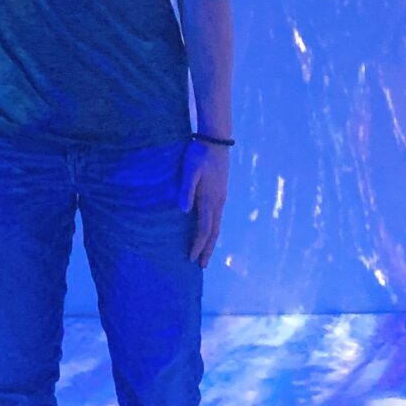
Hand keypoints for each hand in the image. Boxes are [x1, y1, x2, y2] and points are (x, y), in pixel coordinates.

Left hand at [183, 139, 229, 265]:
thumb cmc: (200, 153)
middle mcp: (218, 202)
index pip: (204, 229)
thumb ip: (186, 189)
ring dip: (210, 240)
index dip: (198, 244)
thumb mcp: (190, 170)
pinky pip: (216, 217)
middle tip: (201, 265)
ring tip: (205, 252)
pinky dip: (212, 229)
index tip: (192, 259)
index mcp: (210, 199)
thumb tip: (183, 211)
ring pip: (217, 225)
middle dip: (207, 249)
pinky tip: (207, 230)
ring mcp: (221, 197)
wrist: (216, 139)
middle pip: (214, 232)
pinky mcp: (220, 192)